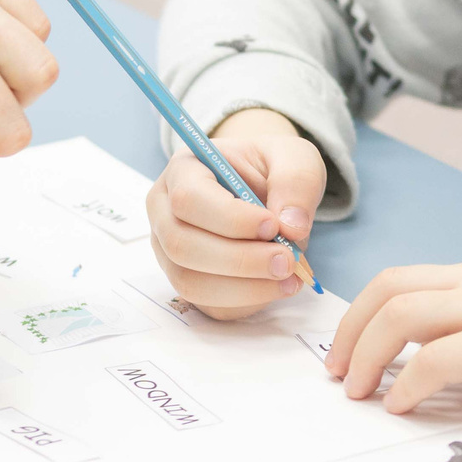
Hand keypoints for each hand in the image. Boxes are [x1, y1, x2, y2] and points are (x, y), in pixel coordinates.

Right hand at [147, 107, 324, 318]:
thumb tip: (291, 227)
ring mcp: (171, 251)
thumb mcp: (293, 156)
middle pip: (181, 245)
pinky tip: (276, 286)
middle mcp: (165, 212)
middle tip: (288, 261)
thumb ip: (296, 182)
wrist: (267, 189)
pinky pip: (209, 305)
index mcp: (183, 170)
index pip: (188, 199)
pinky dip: (247, 302)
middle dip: (239, 261)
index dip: (230, 219)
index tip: (273, 225)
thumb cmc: (270, 168)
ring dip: (244, 288)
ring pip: (190, 282)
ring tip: (289, 278)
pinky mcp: (190, 281)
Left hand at [325, 256, 461, 425]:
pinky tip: (401, 405)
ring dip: (367, 355)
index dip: (362, 313)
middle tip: (337, 371)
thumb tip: (411, 363)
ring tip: (357, 392)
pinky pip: (436, 359)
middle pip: (389, 289)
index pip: (400, 279)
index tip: (345, 348)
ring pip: (401, 315)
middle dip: (351, 331)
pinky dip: (408, 383)